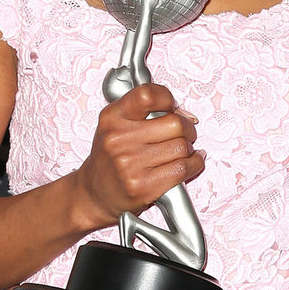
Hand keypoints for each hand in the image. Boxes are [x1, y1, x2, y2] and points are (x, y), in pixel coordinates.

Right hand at [72, 83, 203, 230]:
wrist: (94, 194)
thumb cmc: (109, 159)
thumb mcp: (114, 125)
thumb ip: (143, 112)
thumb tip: (183, 113)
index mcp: (112, 118)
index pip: (147, 95)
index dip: (167, 99)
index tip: (172, 107)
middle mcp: (118, 139)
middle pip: (175, 123)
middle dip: (188, 128)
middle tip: (185, 133)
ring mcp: (130, 164)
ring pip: (182, 147)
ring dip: (190, 149)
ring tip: (182, 151)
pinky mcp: (143, 186)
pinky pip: (183, 168)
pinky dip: (194, 164)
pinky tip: (190, 163)